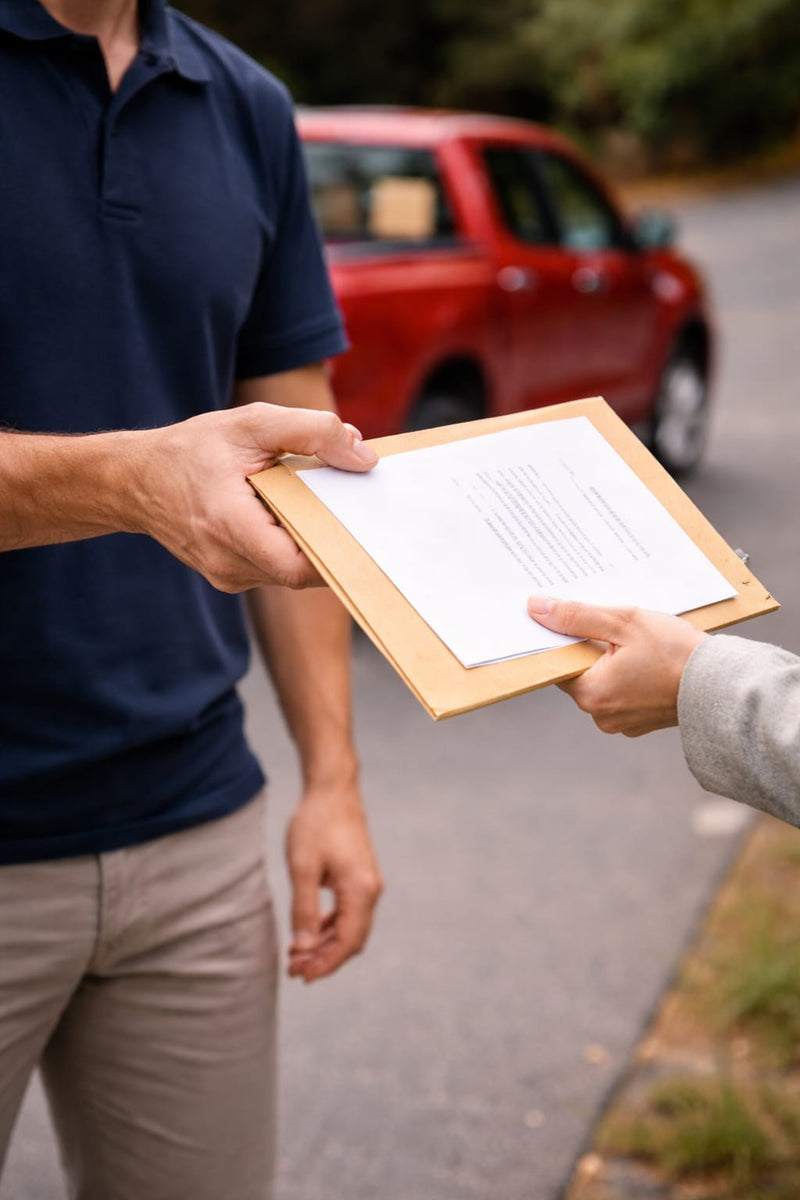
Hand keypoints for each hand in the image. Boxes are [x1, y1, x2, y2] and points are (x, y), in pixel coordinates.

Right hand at [125, 403, 377, 590]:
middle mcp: (228, 564)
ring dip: (309, 541)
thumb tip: (363, 457)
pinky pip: (274, 568)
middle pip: (301, 569)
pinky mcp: (231, 576)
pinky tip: (291, 514)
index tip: (363, 527)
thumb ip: (312, 432)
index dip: (337, 552)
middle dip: (329, 540)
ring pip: (289, 571)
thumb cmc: (192, 449)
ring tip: (315, 503)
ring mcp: (228, 576)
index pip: (298, 566)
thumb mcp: (252, 423)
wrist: (136, 480)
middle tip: (353, 507)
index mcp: (230, 526)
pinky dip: (290, 543)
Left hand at [285, 783, 382, 983]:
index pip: (347, 942)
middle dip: (324, 958)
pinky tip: (308, 932)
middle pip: (352, 940)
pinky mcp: (360, 877)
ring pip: (350, 928)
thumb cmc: (315, 824)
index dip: (325, 964)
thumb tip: (303, 949)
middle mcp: (371, 890)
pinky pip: (349, 913)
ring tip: (296, 955)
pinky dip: (330, 927)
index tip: (300, 976)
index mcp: (361, 890)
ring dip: (325, 945)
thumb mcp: (302, 868)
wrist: (332, 789)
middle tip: (294, 969)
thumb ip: (304, 911)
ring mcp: (368, 883)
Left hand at [527, 595, 707, 735]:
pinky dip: (630, 676)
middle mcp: (601, 715)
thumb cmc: (677, 654)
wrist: (724, 685)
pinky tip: (649, 660)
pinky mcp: (641, 722)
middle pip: (582, 672)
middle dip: (595, 647)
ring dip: (614, 661)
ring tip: (639, 644)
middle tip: (617, 626)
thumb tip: (537, 609)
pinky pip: (624, 693)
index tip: (577, 620)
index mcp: (591, 694)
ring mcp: (623, 723)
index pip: (560, 663)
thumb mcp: (623, 623)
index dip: (567, 638)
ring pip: (604, 682)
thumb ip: (577, 616)